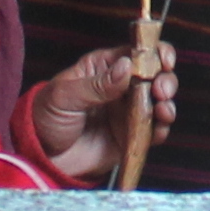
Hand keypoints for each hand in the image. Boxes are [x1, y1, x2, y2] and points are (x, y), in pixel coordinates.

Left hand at [28, 36, 176, 180]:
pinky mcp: (131, 135)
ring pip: (159, 101)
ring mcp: (127, 111)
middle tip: (161, 90)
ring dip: (167, 103)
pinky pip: (154, 129)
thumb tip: (127, 66)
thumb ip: (97, 84)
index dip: (154, 52)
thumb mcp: (65, 96)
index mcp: (104, 67)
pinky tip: (159, 126)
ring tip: (162, 109)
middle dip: (165, 79)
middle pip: (154, 75)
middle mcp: (120, 87)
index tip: (163, 60)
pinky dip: (162, 127)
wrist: (42, 158)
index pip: (136, 52)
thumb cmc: (46, 118)